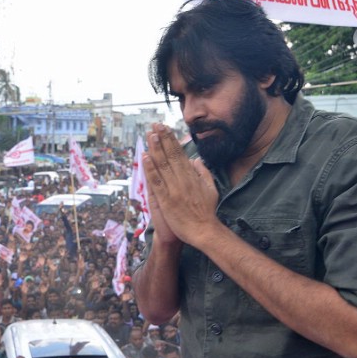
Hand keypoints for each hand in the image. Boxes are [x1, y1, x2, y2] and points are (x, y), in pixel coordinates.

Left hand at [143, 124, 217, 246]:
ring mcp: (173, 189)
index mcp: (192, 176)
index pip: (179, 154)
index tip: (165, 129)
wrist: (204, 231)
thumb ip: (203, 173)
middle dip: (162, 139)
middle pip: (170, 155)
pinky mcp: (166, 200)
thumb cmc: (207, 212)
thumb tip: (196, 160)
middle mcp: (182, 180)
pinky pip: (156, 182)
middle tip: (155, 125)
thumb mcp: (211, 189)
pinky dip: (150, 170)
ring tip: (150, 135)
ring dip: (155, 149)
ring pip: (162, 165)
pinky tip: (145, 158)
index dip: (171, 140)